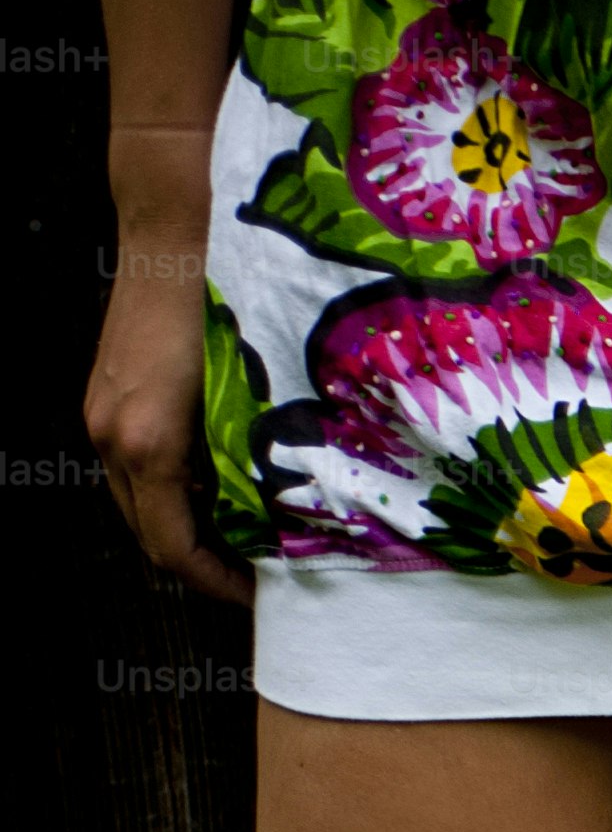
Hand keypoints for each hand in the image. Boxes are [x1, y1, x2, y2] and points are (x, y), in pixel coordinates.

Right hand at [87, 186, 250, 607]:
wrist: (178, 234)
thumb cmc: (225, 308)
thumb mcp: (255, 398)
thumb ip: (258, 460)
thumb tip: (286, 514)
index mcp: (148, 446)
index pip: (173, 549)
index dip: (217, 584)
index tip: (259, 596)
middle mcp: (113, 435)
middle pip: (151, 530)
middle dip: (207, 559)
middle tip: (263, 569)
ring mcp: (105, 414)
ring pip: (142, 497)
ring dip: (192, 522)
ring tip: (252, 528)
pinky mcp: (110, 395)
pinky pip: (138, 462)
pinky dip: (178, 484)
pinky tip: (226, 475)